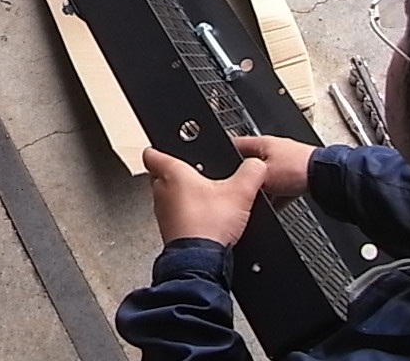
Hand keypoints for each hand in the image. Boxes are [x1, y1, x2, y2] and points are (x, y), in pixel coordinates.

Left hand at [144, 147, 266, 245]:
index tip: (164, 147)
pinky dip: (184, 214)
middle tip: (194, 174)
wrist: (200, 262)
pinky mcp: (168, 229)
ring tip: (202, 198)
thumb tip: (256, 165)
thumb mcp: (241, 192)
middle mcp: (161, 191)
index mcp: (172, 173)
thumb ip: (251, 172)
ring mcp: (162, 212)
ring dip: (181, 196)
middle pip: (161, 173)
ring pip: (167, 195)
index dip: (158, 148)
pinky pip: (173, 215)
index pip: (152, 153)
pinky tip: (202, 219)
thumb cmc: (209, 225)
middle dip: (176, 173)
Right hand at [231, 135, 317, 199]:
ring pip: (270, 176)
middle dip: (248, 176)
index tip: (219, 159)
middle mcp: (276, 148)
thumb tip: (238, 183)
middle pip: (254, 163)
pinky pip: (283, 185)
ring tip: (260, 199)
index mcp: (263, 142)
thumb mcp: (262, 177)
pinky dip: (279, 195)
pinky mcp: (299, 173)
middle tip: (240, 186)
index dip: (226, 152)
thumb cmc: (296, 170)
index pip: (237, 143)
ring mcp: (289, 160)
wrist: (324, 178)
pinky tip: (276, 205)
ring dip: (266, 188)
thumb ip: (248, 179)